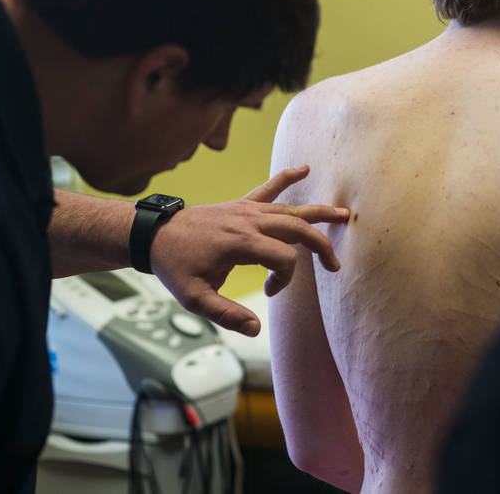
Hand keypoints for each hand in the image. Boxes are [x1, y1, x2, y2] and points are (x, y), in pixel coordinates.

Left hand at [149, 165, 347, 336]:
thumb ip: (226, 315)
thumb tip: (256, 330)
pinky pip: (269, 188)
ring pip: (291, 209)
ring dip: (318, 213)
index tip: (267, 292)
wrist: (155, 235)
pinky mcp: (242, 204)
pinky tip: (305, 168)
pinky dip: (287, 177)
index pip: (285, 259)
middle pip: (297, 229)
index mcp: (241, 243)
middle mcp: (249, 222)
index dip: (285, 279)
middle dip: (321, 246)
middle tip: (334, 265)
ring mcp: (247, 210)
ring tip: (345, 214)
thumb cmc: (175, 267)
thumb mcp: (195, 298)